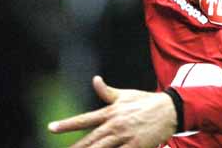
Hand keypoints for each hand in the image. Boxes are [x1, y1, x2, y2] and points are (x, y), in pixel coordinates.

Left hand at [49, 76, 177, 147]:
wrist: (170, 109)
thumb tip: (95, 80)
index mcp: (110, 112)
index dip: (67, 124)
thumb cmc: (146, 101)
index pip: (84, 119)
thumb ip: (107, 91)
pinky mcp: (136, 145)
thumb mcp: (125, 95)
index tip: (51, 128)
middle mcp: (115, 124)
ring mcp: (125, 136)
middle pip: (90, 140)